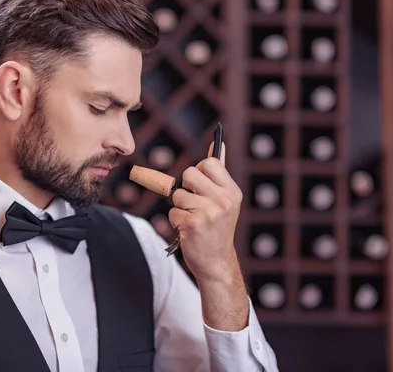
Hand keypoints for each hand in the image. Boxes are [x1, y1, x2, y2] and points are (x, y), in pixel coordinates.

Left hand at [168, 142, 242, 283]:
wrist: (216, 262)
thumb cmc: (217, 228)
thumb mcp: (224, 200)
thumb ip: (219, 173)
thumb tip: (218, 143)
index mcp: (232, 192)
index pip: (209, 163)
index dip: (199, 172)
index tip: (201, 186)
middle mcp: (224, 200)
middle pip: (189, 173)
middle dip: (185, 188)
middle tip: (195, 204)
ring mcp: (209, 212)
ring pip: (177, 194)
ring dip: (179, 208)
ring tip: (193, 220)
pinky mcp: (193, 224)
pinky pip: (172, 212)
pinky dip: (175, 222)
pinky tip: (188, 231)